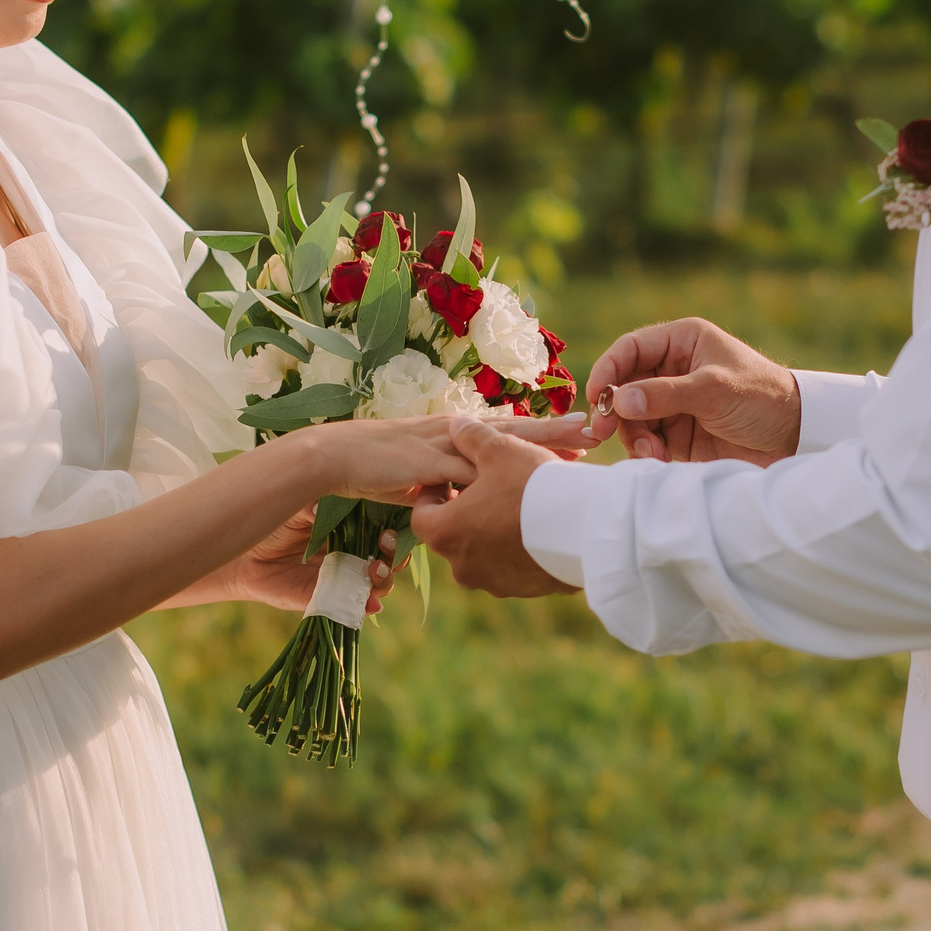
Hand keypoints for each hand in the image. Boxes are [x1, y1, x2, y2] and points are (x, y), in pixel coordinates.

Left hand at [236, 510, 398, 613]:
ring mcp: (345, 579)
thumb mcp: (297, 507)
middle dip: (396, 553)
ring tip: (373, 571)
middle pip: (390, 556)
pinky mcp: (331, 600)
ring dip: (385, 578)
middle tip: (384, 543)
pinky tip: (369, 603)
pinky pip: (356, 606)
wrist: (247, 558)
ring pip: (380, 582)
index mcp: (352, 527)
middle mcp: (354, 553)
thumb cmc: (273, 525)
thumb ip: (317, 503)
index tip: (391, 524)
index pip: (386, 528)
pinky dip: (368, 606)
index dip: (396, 528)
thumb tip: (331, 505)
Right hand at [299, 411, 591, 503]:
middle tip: (595, 429)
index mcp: (455, 436)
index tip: (580, 436)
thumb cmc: (374, 468)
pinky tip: (521, 474)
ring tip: (577, 446)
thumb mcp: (422, 477)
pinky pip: (468, 468)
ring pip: (500, 444)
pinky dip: (496, 472)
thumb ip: (448, 484)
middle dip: (555, 432)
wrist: (335, 456)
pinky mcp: (428, 461)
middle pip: (514, 431)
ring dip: (539, 444)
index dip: (543, 435)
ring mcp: (443, 445)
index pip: (507, 434)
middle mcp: (455, 434)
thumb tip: (465, 500)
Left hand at [410, 418, 574, 597]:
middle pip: (453, 534)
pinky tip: (538, 527)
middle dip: (467, 511)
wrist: (585, 528)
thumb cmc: (532, 485)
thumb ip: (472, 437)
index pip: (423, 514)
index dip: (436, 492)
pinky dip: (517, 549)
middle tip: (488, 490)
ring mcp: (493, 582)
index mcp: (445, 533)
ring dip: (492, 531)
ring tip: (517, 506)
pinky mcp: (523, 590)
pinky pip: (512, 566)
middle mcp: (462, 565)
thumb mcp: (500, 449)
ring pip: (483, 551)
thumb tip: (458, 426)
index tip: (453, 478)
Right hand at [581, 319, 799, 464]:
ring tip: (652, 454)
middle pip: (624, 387)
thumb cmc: (763, 398)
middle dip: (615, 410)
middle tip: (604, 432)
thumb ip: (665, 395)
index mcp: (682, 343)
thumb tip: (619, 402)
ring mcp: (673, 404)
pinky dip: (647, 453)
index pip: (630, 350)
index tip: (598, 397)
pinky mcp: (678, 435)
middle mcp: (673, 370)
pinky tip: (660, 461)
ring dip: (634, 437)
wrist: (796, 439)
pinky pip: (647, 441)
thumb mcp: (714, 390)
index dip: (608, 370)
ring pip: (632, 418)